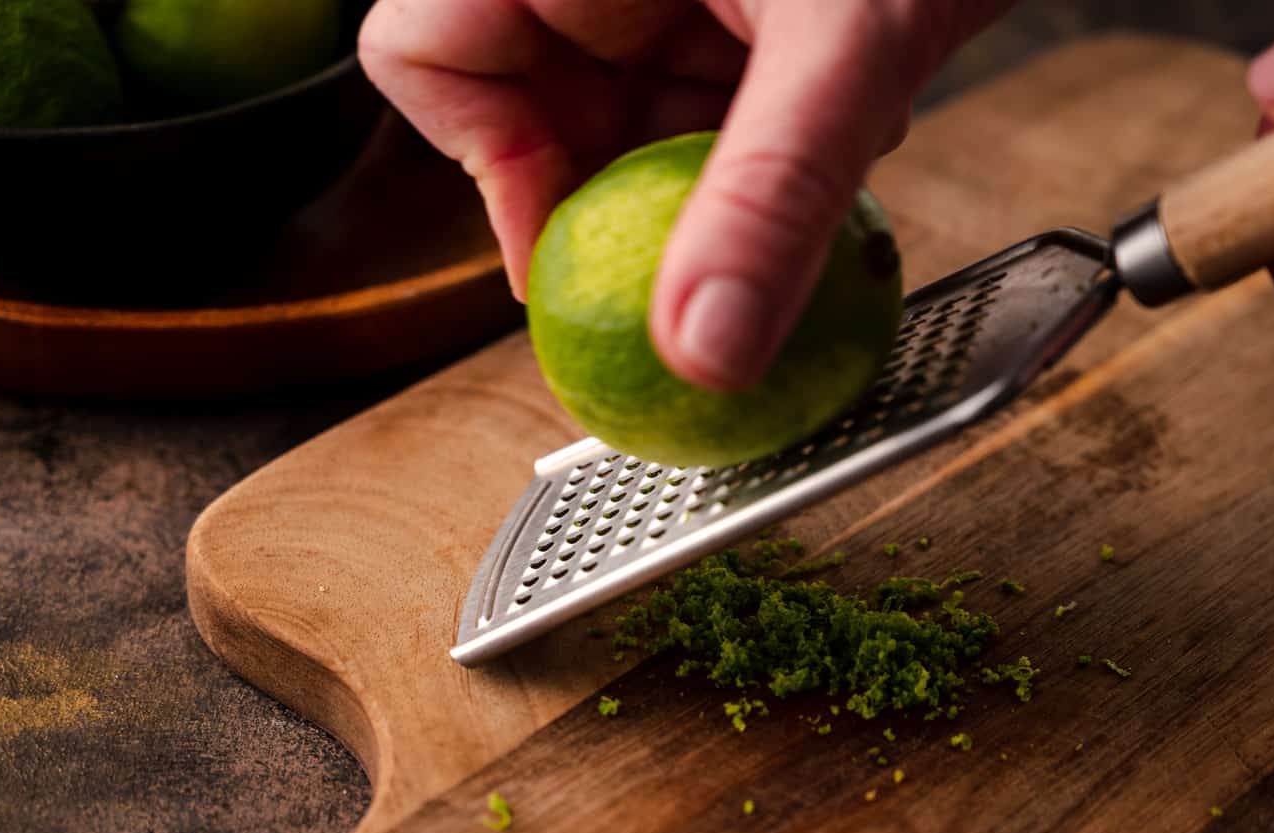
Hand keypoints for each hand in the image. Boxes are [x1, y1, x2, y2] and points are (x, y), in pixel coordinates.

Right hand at [360, 0, 1001, 389]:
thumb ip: (773, 197)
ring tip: (804, 164)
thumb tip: (704, 356)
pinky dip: (761, 142)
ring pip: (622, 113)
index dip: (485, 167)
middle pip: (530, 105)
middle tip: (707, 243)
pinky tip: (838, 130)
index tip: (573, 257)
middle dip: (624, 190)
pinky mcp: (727, 3)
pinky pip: (699, 97)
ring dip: (708, 173)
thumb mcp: (848, 47)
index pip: (425, 53)